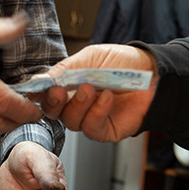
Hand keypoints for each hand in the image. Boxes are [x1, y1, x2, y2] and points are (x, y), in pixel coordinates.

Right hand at [32, 44, 157, 142]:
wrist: (153, 73)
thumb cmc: (122, 63)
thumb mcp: (89, 58)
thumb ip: (63, 70)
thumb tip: (38, 81)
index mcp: (68, 85)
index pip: (45, 94)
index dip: (38, 94)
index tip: (35, 90)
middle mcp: (75, 104)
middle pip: (53, 112)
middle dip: (54, 102)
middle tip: (60, 91)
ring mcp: (89, 118)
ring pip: (71, 121)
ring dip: (79, 105)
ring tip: (91, 88)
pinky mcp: (104, 131)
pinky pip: (91, 128)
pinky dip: (97, 112)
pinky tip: (107, 98)